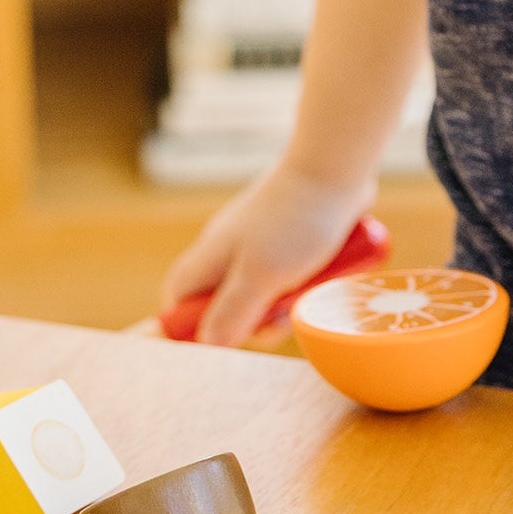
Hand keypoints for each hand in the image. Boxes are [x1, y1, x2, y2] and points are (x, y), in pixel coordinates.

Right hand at [159, 163, 370, 346]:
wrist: (333, 170)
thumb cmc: (295, 220)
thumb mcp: (261, 275)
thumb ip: (232, 311)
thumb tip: (205, 343)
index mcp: (210, 256)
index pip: (179, 298)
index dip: (188, 324)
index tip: (218, 343)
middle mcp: (228, 251)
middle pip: (222, 305)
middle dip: (250, 323)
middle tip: (278, 317)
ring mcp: (258, 245)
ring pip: (258, 295)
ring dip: (281, 306)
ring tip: (305, 293)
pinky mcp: (286, 242)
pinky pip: (285, 278)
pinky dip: (300, 286)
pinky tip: (319, 278)